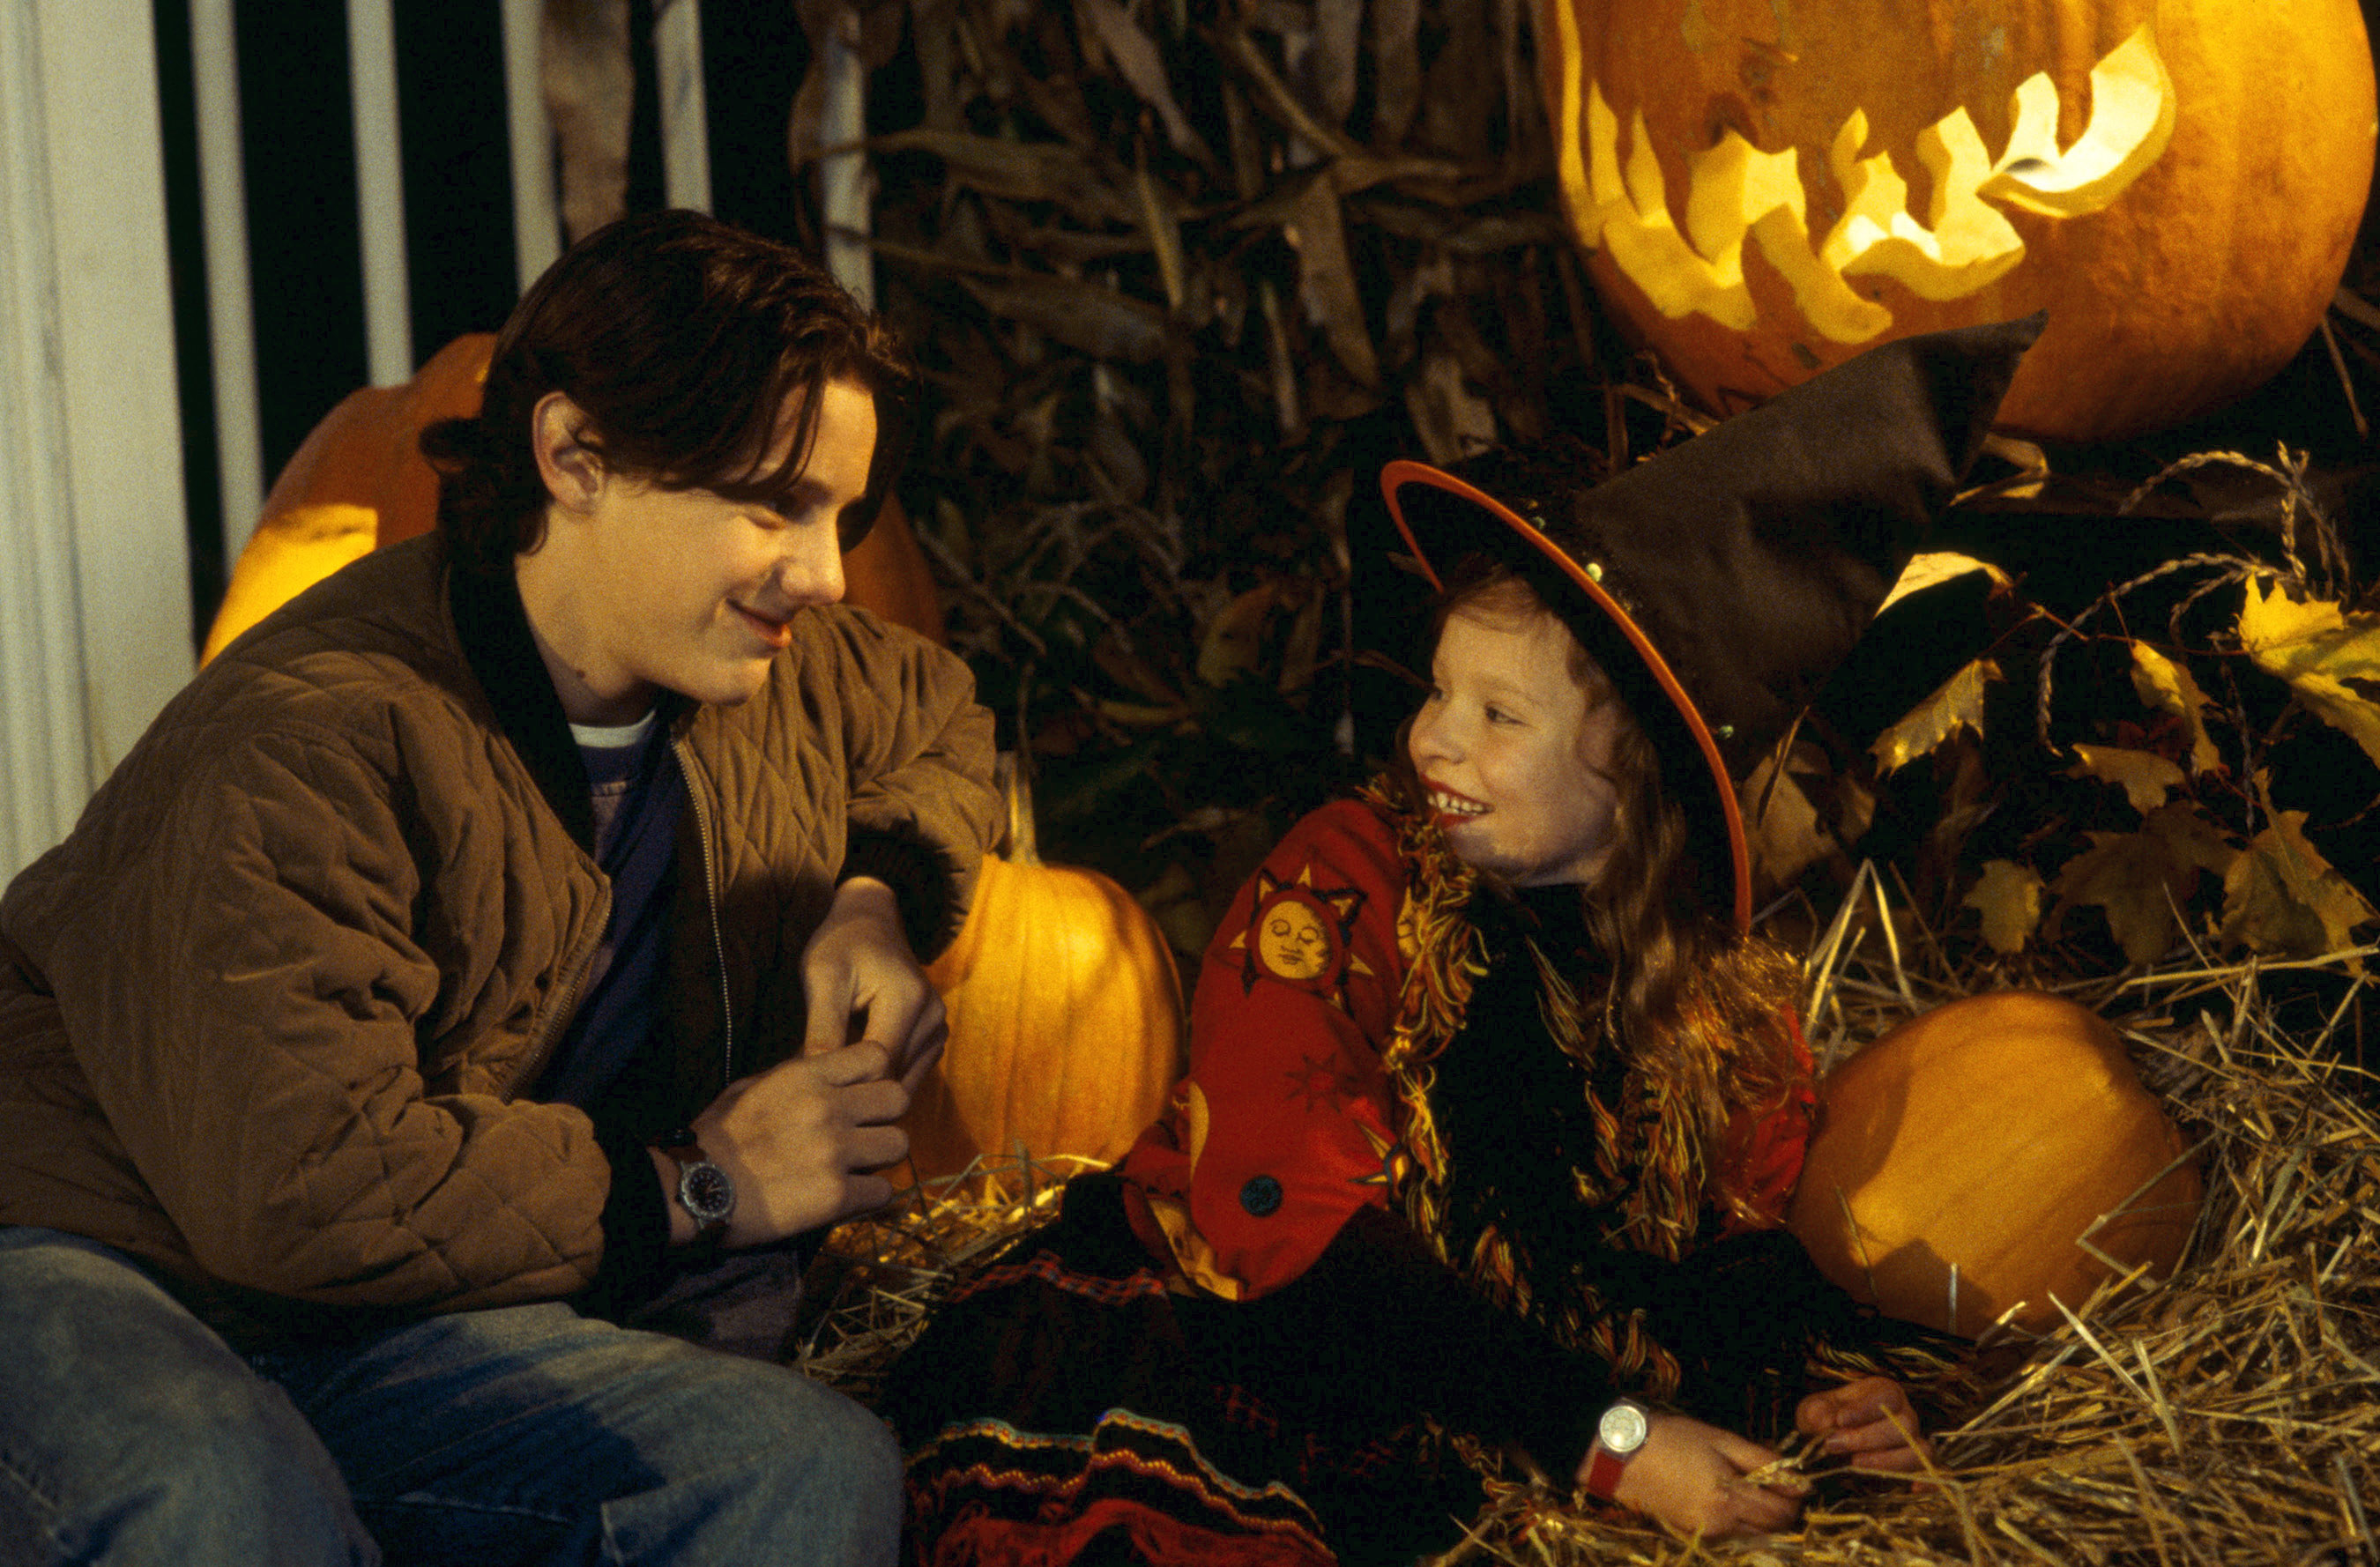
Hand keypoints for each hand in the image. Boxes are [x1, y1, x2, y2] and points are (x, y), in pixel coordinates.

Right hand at [661, 1039, 913, 1246]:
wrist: (690, 1189)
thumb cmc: (716, 1138)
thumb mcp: (753, 1087)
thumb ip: (798, 1076)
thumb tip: (829, 1069)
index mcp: (807, 1076)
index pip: (878, 1056)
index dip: (875, 1076)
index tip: (861, 1094)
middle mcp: (828, 1108)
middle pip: (899, 1099)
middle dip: (886, 1116)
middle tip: (866, 1132)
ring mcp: (835, 1152)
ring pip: (899, 1145)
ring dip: (881, 1158)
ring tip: (858, 1167)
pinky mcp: (835, 1196)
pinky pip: (883, 1193)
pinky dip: (870, 1198)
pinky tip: (849, 1198)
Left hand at [799, 876, 946, 1092]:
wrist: (871, 921)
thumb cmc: (842, 945)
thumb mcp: (822, 978)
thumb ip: (821, 1029)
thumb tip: (815, 1078)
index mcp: (907, 1000)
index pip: (877, 1067)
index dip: (842, 1081)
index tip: (810, 1083)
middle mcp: (933, 1017)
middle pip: (892, 1079)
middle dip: (855, 1085)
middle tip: (817, 1083)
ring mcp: (939, 1028)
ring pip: (901, 1082)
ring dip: (868, 1083)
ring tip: (834, 1072)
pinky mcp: (935, 1036)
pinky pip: (907, 1073)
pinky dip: (881, 1076)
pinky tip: (855, 1065)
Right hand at [1593, 1412, 1805, 1538]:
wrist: (1623, 1455)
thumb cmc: (1673, 1439)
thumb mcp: (1721, 1439)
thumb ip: (1762, 1461)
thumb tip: (1798, 1480)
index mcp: (1730, 1499)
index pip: (1781, 1514)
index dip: (1794, 1499)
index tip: (1793, 1482)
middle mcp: (1721, 1524)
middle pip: (1769, 1530)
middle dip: (1779, 1511)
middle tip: (1774, 1485)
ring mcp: (1705, 1533)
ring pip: (1750, 1535)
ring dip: (1758, 1518)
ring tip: (1748, 1488)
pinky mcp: (1691, 1533)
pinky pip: (1728, 1534)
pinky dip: (1736, 1521)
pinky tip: (1724, 1496)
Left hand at [1796, 1376, 1929, 1473]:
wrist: (1831, 1450)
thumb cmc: (1826, 1423)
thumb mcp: (1814, 1412)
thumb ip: (1818, 1413)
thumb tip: (1829, 1423)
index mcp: (1885, 1394)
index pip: (1887, 1396)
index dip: (1865, 1409)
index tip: (1840, 1420)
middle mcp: (1906, 1417)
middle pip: (1904, 1425)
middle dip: (1868, 1437)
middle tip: (1836, 1445)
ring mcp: (1915, 1445)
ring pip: (1919, 1451)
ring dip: (1887, 1460)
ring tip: (1855, 1464)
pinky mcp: (1917, 1471)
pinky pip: (1933, 1477)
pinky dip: (1927, 1483)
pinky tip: (1911, 1489)